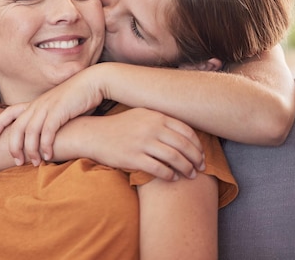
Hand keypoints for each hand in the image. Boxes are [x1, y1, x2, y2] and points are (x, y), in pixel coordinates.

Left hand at [0, 67, 104, 164]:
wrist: (93, 82)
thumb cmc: (77, 98)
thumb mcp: (57, 107)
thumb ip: (48, 118)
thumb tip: (45, 135)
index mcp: (35, 103)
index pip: (10, 111)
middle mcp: (38, 105)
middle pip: (17, 127)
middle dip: (14, 146)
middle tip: (17, 161)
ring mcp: (48, 107)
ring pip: (30, 132)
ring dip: (31, 150)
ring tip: (35, 163)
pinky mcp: (59, 111)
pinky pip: (47, 132)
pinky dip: (46, 145)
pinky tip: (49, 156)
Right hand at [77, 108, 204, 180]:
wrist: (93, 135)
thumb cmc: (119, 127)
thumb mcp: (141, 115)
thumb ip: (161, 120)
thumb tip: (184, 133)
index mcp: (155, 116)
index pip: (186, 131)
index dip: (198, 145)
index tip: (201, 154)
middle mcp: (151, 128)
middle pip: (183, 145)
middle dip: (196, 158)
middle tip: (201, 168)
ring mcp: (142, 143)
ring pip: (174, 158)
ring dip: (186, 168)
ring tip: (190, 175)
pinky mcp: (133, 157)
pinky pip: (159, 168)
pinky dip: (170, 175)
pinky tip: (173, 178)